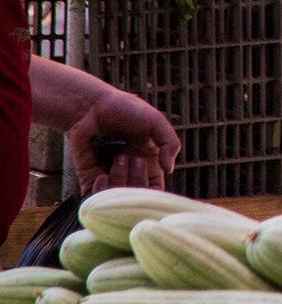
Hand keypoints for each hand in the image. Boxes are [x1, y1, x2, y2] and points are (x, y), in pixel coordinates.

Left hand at [64, 87, 178, 192]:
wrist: (90, 106)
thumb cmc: (124, 109)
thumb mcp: (156, 121)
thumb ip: (170, 143)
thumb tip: (169, 169)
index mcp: (148, 161)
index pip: (154, 188)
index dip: (155, 190)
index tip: (153, 180)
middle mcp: (129, 171)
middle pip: (136, 194)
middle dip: (137, 179)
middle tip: (132, 157)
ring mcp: (109, 174)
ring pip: (116, 197)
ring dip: (118, 182)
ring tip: (118, 158)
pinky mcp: (89, 176)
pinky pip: (94, 196)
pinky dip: (98, 191)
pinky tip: (101, 176)